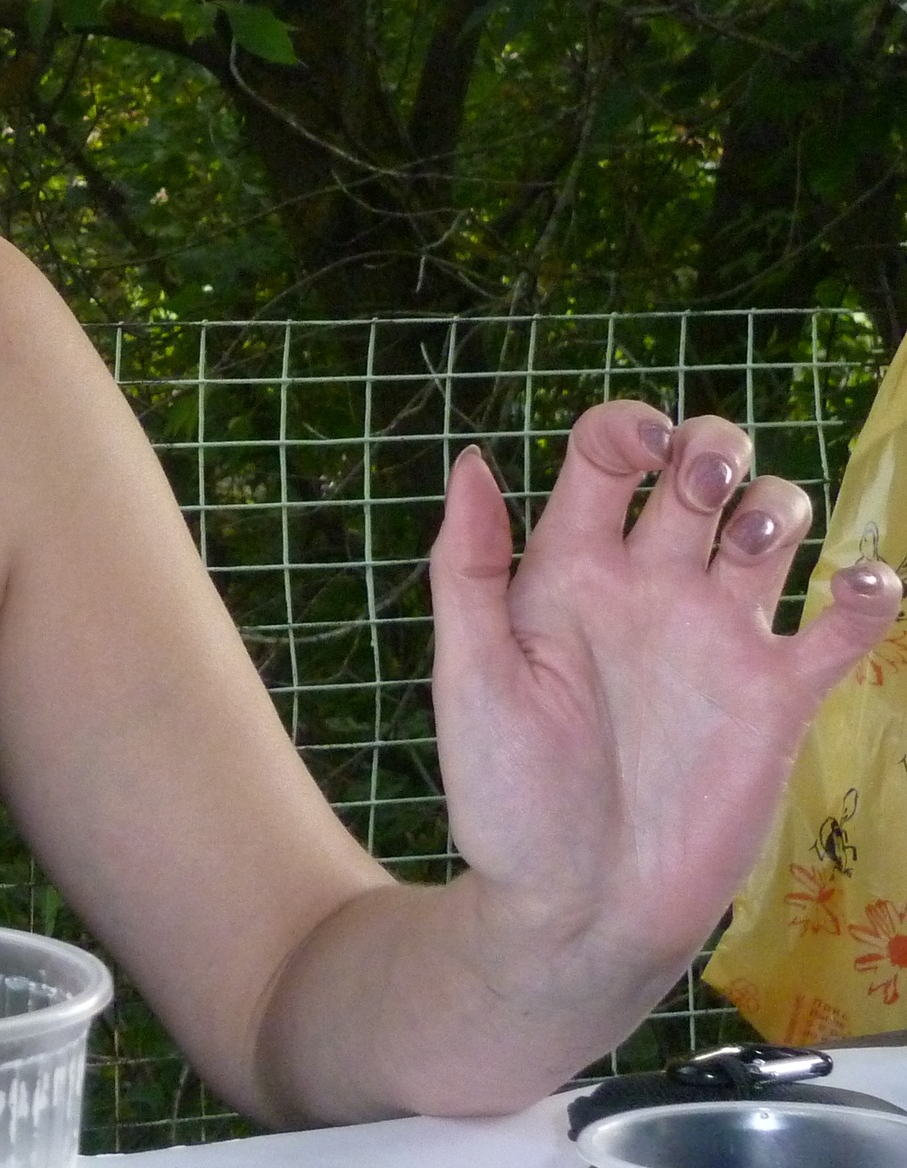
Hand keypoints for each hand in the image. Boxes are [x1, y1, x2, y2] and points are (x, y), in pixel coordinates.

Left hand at [429, 402, 902, 982]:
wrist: (577, 909)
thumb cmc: (506, 797)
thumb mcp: (471, 677)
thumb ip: (468, 568)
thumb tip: (473, 460)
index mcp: (569, 570)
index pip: (608, 457)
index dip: (629, 426)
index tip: (646, 444)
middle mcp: (649, 588)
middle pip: (702, 471)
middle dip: (717, 446)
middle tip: (708, 484)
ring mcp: (717, 638)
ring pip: (774, 527)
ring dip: (782, 507)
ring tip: (757, 550)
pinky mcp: (777, 697)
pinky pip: (843, 625)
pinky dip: (871, 592)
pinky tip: (864, 589)